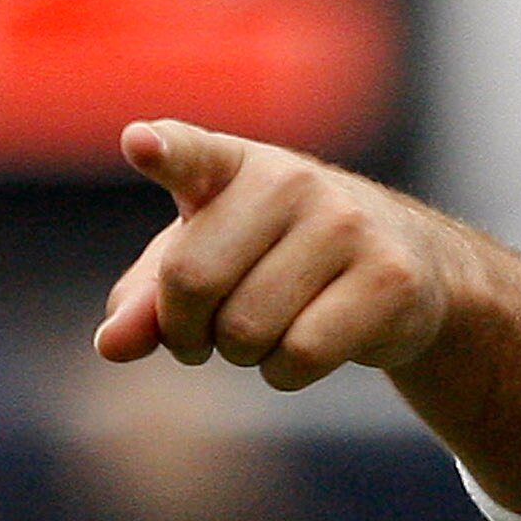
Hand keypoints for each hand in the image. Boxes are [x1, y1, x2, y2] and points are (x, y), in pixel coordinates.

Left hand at [97, 121, 457, 391]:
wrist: (409, 264)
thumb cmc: (282, 260)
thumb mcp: (207, 266)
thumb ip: (148, 300)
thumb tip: (111, 346)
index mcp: (235, 164)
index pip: (191, 152)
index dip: (165, 151)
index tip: (141, 145)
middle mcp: (291, 181)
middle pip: (192, 281)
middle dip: (185, 331)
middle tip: (203, 338)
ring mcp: (347, 226)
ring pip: (247, 329)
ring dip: (242, 356)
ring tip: (266, 336)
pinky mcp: (389, 279)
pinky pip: (301, 356)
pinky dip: (285, 374)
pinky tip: (302, 353)